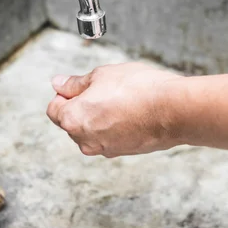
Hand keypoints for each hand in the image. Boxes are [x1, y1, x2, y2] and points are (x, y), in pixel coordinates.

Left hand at [46, 62, 190, 157]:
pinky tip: (131, 110)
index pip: (53, 108)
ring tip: (121, 98)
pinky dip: (115, 125)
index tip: (82, 85)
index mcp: (72, 120)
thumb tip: (58, 83)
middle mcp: (84, 141)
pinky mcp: (123, 152)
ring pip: (91, 130)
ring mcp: (104, 149)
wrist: (174, 110)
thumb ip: (75, 83)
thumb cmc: (138, 89)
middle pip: (71, 121)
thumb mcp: (101, 75)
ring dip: (99, 116)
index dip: (65, 93)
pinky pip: (110, 136)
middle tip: (105, 88)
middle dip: (82, 105)